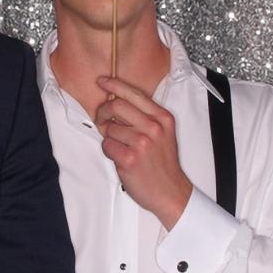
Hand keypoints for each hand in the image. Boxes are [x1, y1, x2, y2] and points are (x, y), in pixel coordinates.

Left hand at [94, 76, 192, 228]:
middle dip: (103, 112)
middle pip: (116, 105)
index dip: (114, 85)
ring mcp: (142, 142)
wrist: (170, 191)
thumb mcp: (163, 133)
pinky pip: (107, 145)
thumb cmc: (163, 163)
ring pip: (109, 129)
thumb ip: (144, 117)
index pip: (134, 94)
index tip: (102, 81)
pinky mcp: (130, 158)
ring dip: (109, 138)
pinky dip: (110, 151)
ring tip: (122, 148)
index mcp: (162, 117)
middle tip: (102, 120)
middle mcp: (153, 127)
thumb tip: (115, 103)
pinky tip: (122, 158)